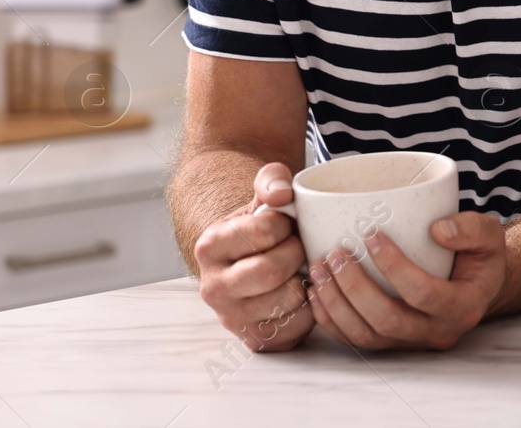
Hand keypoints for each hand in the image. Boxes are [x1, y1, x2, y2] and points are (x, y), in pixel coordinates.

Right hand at [194, 162, 314, 351]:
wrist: (252, 259)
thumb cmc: (261, 226)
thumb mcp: (263, 195)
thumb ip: (271, 180)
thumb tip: (282, 194)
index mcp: (209, 247)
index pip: (264, 231)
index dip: (285, 224)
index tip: (284, 224)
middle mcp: (213, 288)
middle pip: (271, 270)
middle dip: (295, 252)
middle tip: (297, 246)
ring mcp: (233, 318)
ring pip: (287, 300)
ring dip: (305, 280)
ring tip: (298, 268)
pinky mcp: (256, 340)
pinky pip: (298, 326)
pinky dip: (310, 307)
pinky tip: (302, 291)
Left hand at [307, 211, 505, 349]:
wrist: (477, 283)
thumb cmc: (480, 255)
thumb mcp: (489, 234)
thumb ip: (471, 229)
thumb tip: (437, 230)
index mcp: (463, 306)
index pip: (422, 292)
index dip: (393, 266)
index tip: (371, 235)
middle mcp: (437, 332)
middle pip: (387, 320)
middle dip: (354, 287)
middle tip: (336, 253)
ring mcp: (412, 342)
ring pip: (365, 335)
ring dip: (336, 303)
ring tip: (319, 268)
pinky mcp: (392, 343)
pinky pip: (355, 341)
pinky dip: (330, 319)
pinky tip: (316, 291)